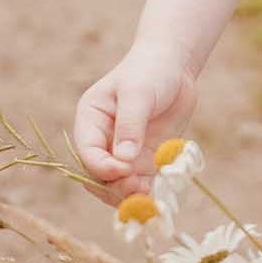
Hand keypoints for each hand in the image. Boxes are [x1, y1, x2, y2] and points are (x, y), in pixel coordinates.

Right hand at [73, 38, 198, 204]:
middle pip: (98, 175)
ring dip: (130, 194)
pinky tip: (157, 195)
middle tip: (138, 190)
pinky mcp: (144, 159)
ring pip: (118, 184)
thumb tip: (124, 160)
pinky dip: (146, 192)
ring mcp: (123, 152)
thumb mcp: (138, 94)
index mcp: (90, 121)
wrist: (174, 66)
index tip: (123, 169)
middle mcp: (102, 140)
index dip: (101, 167)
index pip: (87, 152)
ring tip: (148, 196)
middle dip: (114, 186)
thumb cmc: (150, 72)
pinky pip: (140, 182)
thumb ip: (130, 126)